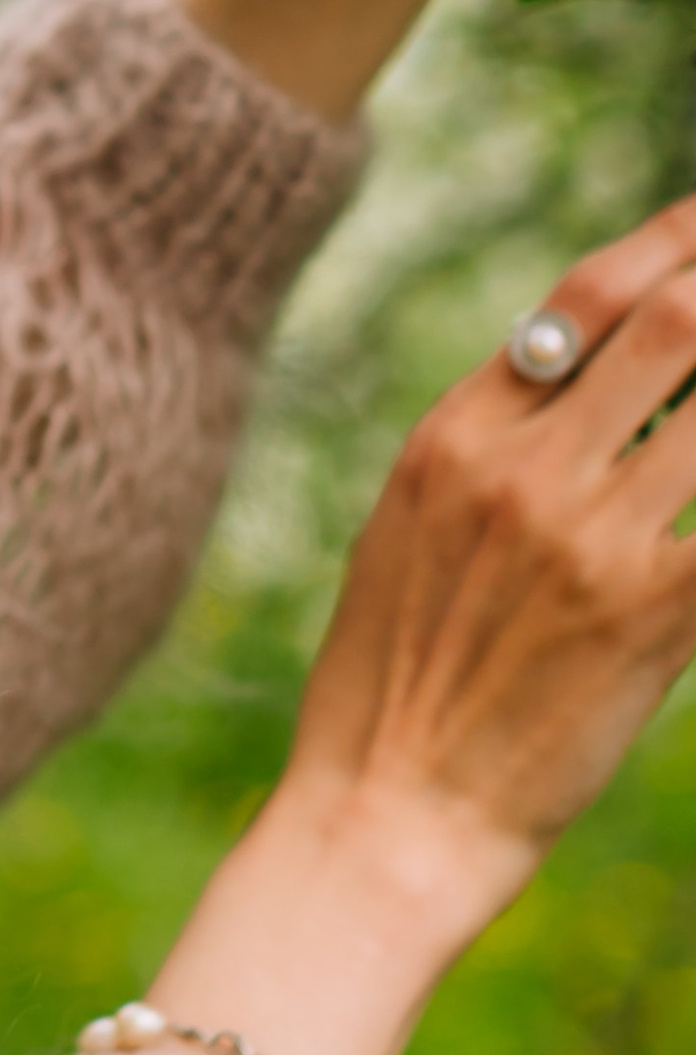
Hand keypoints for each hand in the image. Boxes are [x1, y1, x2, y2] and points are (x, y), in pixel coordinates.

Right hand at [282, 190, 695, 925]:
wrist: (386, 815)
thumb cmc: (396, 688)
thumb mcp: (412, 536)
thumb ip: (492, 453)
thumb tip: (579, 385)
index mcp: (455, 435)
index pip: (584, 296)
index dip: (670, 240)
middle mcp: (519, 466)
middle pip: (673, 324)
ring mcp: (585, 537)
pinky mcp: (647, 616)